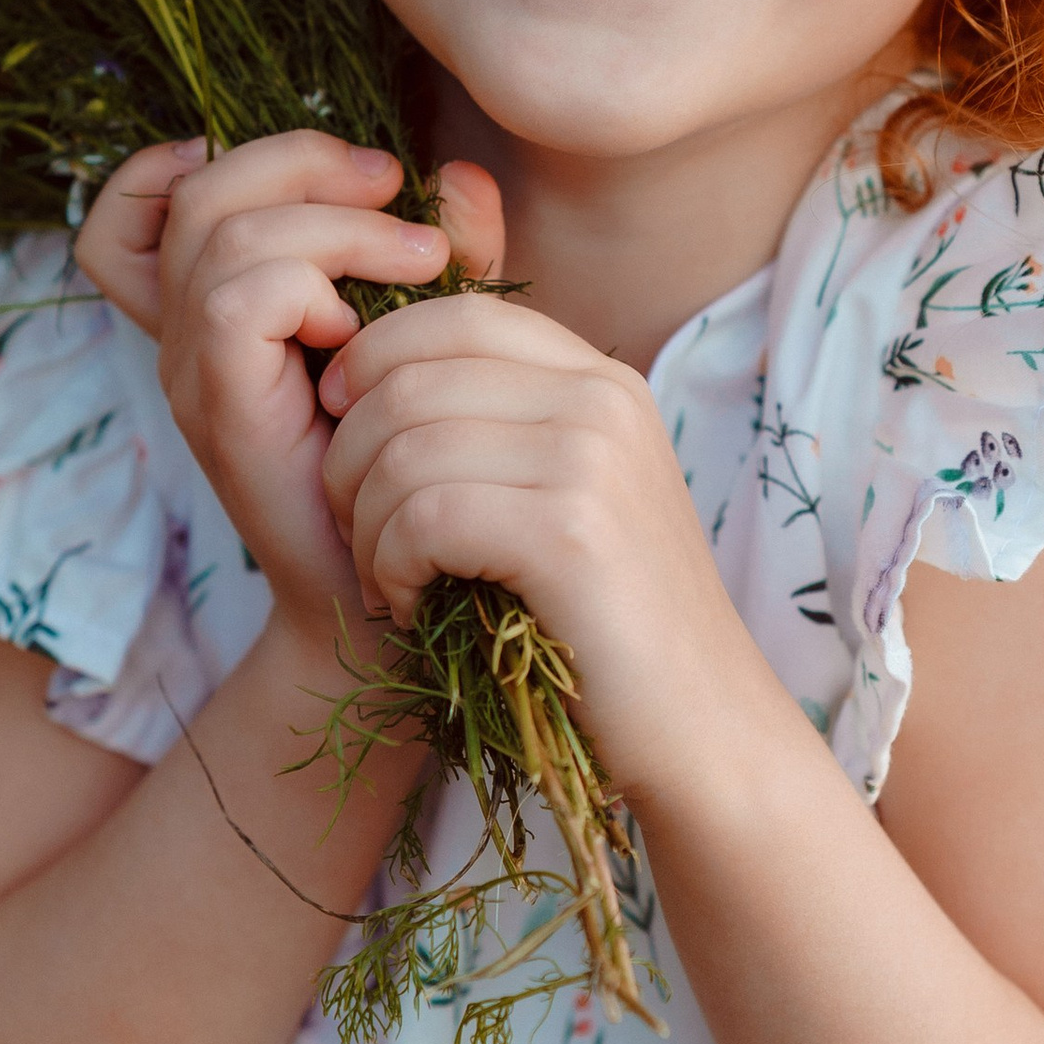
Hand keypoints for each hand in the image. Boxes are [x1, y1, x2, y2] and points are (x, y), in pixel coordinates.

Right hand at [73, 133, 490, 637]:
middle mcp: (187, 334)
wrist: (403, 600)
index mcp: (222, 307)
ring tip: (422, 264)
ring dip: (337, 225)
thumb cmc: (422, 465)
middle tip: (399, 193)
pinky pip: (239, 300)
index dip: (226, 155)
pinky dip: (313, 284)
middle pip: (201, 187)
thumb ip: (450, 248)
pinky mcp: (222, 409)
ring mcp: (194, 372)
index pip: (156, 198)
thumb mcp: (440, 330)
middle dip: (307, 162)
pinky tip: (367, 332)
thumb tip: (460, 178)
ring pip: (225, 230)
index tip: (342, 175)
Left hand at [316, 291, 775, 805]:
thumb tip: (366, 378)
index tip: (342, 431)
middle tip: (356, 533)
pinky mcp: (570, 532)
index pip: (456, 314)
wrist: (702, 729)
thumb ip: (500, 427)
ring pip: (402, 446)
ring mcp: (592, 459)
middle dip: (349, 458)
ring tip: (384, 577)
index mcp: (602, 380)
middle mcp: (602, 399)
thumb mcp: (567, 496)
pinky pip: (423, 514)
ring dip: (362, 522)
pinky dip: (389, 564)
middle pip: (410, 377)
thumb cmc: (608, 625)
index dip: (372, 360)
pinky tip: (408, 604)